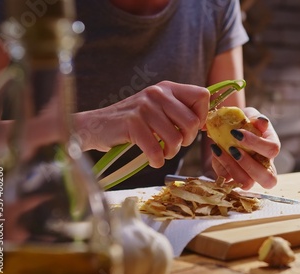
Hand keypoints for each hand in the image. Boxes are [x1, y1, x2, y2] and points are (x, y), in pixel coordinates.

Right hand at [75, 81, 209, 167]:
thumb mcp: (157, 109)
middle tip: (174, 145)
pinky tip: (152, 160)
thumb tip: (204, 124)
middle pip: (192, 122)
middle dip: (186, 140)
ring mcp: (145, 107)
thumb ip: (179, 112)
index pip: (202, 95)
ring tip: (161, 152)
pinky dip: (157, 160)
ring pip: (176, 139)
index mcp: (167, 88)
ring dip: (170, 153)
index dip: (202, 116)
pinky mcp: (133, 123)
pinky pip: (156, 149)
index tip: (191, 128)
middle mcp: (157, 93)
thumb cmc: (132, 122)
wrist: (95, 126)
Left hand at [210, 107, 279, 189]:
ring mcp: (250, 175)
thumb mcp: (250, 115)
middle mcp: (264, 165)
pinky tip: (215, 151)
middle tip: (232, 148)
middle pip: (268, 180)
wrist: (228, 127)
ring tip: (218, 149)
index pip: (272, 150)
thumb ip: (256, 118)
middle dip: (248, 164)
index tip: (237, 132)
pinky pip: (228, 180)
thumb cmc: (243, 121)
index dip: (256, 143)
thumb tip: (261, 122)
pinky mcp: (234, 178)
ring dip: (231, 167)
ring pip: (247, 184)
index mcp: (271, 147)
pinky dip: (219, 166)